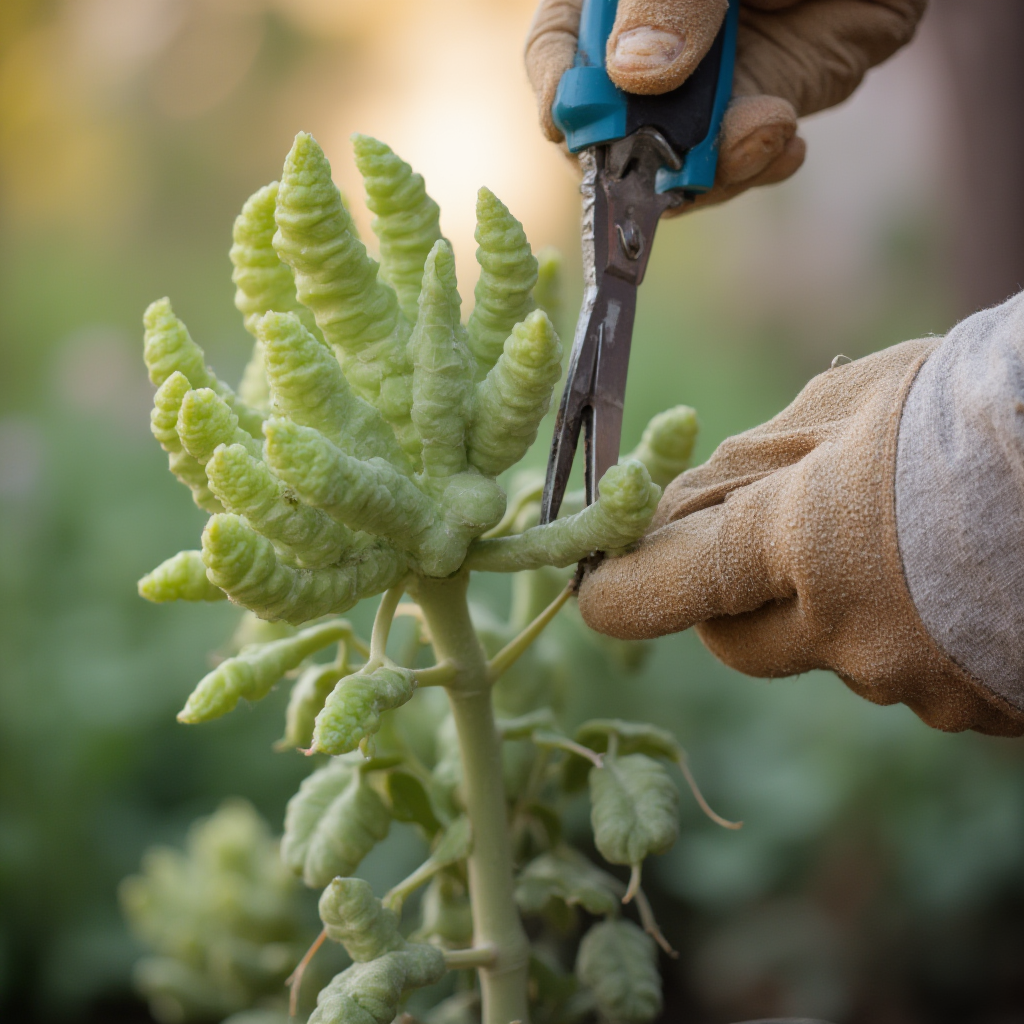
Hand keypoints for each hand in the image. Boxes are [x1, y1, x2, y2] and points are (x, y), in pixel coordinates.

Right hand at [525, 0, 925, 209]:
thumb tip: (635, 73)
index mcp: (619, 1)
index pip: (560, 48)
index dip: (560, 90)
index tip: (568, 124)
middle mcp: (653, 46)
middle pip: (608, 125)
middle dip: (638, 152)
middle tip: (674, 159)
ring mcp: (708, 82)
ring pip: (673, 161)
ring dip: (711, 167)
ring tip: (767, 130)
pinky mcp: (765, 101)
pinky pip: (742, 160)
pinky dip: (759, 163)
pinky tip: (783, 139)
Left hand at [577, 339, 1023, 736]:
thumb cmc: (983, 404)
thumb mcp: (853, 401)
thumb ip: (753, 462)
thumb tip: (686, 502)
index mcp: (798, 544)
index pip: (659, 590)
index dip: (621, 591)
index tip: (601, 586)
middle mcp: (845, 632)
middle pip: (735, 640)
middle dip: (729, 598)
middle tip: (765, 544)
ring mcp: (917, 683)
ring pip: (834, 656)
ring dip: (840, 607)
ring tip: (915, 536)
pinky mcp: (980, 710)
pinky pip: (915, 677)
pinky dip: (917, 633)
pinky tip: (966, 576)